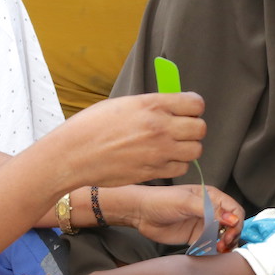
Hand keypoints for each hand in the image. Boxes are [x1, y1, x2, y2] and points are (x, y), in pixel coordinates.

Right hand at [47, 93, 205, 187]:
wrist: (74, 154)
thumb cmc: (92, 126)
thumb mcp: (123, 104)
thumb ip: (151, 105)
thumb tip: (171, 106)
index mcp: (152, 104)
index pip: (196, 103)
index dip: (193, 107)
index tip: (186, 110)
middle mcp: (160, 127)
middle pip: (200, 128)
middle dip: (192, 128)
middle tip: (180, 129)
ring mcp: (158, 152)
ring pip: (195, 150)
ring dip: (187, 148)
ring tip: (172, 146)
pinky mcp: (153, 171)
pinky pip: (181, 168)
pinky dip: (176, 164)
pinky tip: (162, 159)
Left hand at [127, 184, 242, 250]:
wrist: (140, 213)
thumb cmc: (161, 200)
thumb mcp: (186, 202)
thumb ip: (210, 211)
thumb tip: (232, 219)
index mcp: (211, 197)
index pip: (234, 209)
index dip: (236, 221)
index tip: (229, 232)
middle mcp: (210, 211)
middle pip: (232, 225)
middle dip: (232, 235)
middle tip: (224, 244)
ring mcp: (203, 225)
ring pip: (223, 236)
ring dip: (226, 244)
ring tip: (219, 249)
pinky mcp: (196, 238)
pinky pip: (211, 245)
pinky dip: (216, 251)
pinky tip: (214, 254)